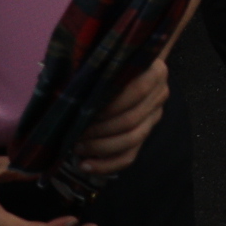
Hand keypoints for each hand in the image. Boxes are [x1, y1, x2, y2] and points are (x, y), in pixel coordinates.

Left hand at [72, 52, 170, 177]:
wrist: (130, 68)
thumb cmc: (111, 63)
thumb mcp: (106, 61)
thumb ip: (94, 68)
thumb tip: (66, 83)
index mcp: (155, 72)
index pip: (137, 91)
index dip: (109, 105)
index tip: (84, 111)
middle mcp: (160, 94)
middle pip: (131, 120)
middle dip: (99, 130)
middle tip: (74, 133)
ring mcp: (154, 117)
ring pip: (131, 140)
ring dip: (100, 147)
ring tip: (77, 147)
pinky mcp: (145, 134)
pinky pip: (129, 157)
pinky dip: (106, 165)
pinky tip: (86, 165)